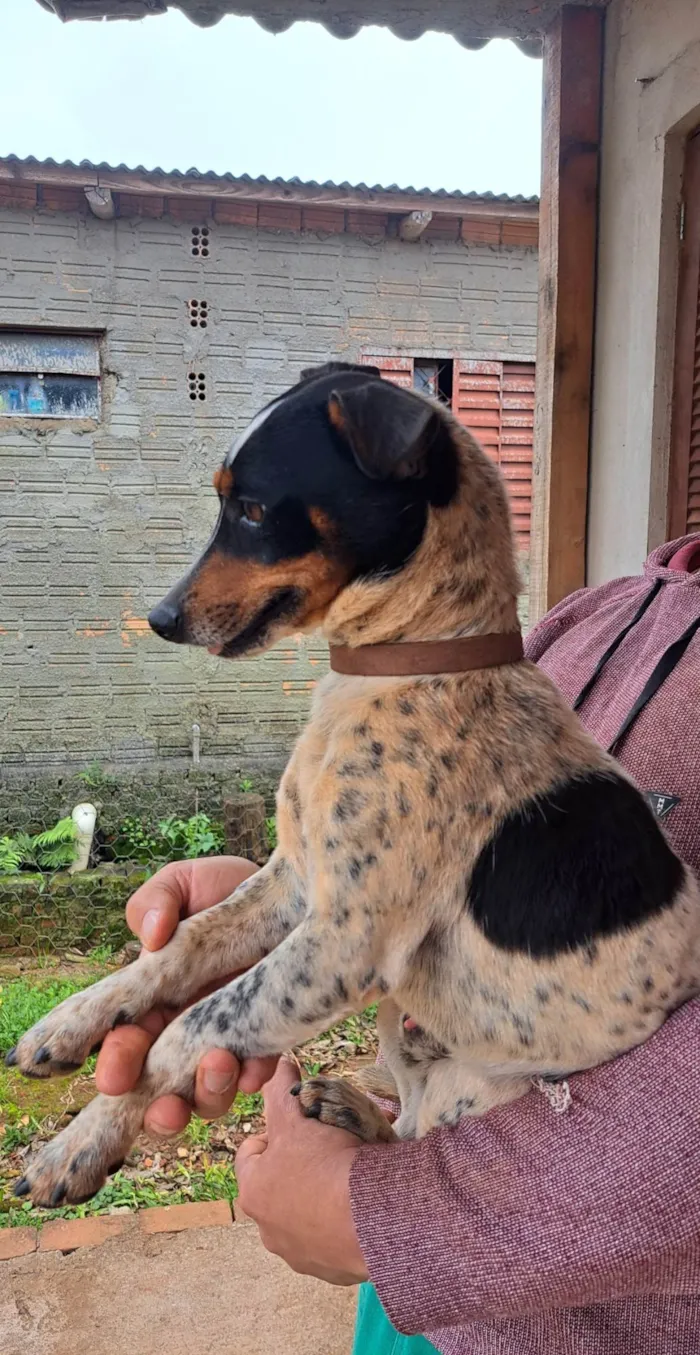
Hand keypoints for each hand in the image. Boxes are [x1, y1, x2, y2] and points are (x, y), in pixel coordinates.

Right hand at [95, 857, 279, 1131]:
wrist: (286, 887)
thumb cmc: (220, 889)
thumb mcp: (181, 883)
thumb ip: (156, 901)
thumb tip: (150, 936)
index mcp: (150, 999)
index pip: (123, 1045)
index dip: (116, 1066)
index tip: (116, 1074)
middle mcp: (180, 1030)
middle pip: (158, 1090)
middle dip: (158, 1110)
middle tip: (166, 1106)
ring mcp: (222, 1040)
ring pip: (206, 1097)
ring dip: (207, 1096)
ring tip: (218, 1066)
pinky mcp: (264, 1039)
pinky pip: (256, 1075)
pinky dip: (254, 1076)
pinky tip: (258, 1064)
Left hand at [236, 1058, 368, 1285]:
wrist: (374, 1218)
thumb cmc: (327, 1164)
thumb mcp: (298, 1120)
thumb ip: (283, 1093)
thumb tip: (279, 1064)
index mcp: (253, 1192)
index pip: (250, 1153)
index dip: (275, 1133)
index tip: (302, 1126)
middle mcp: (268, 1230)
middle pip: (277, 1186)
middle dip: (300, 1166)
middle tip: (329, 1148)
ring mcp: (299, 1254)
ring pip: (304, 1216)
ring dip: (320, 1197)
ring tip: (349, 1177)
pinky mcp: (330, 1271)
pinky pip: (331, 1240)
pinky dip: (341, 1223)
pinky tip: (361, 1205)